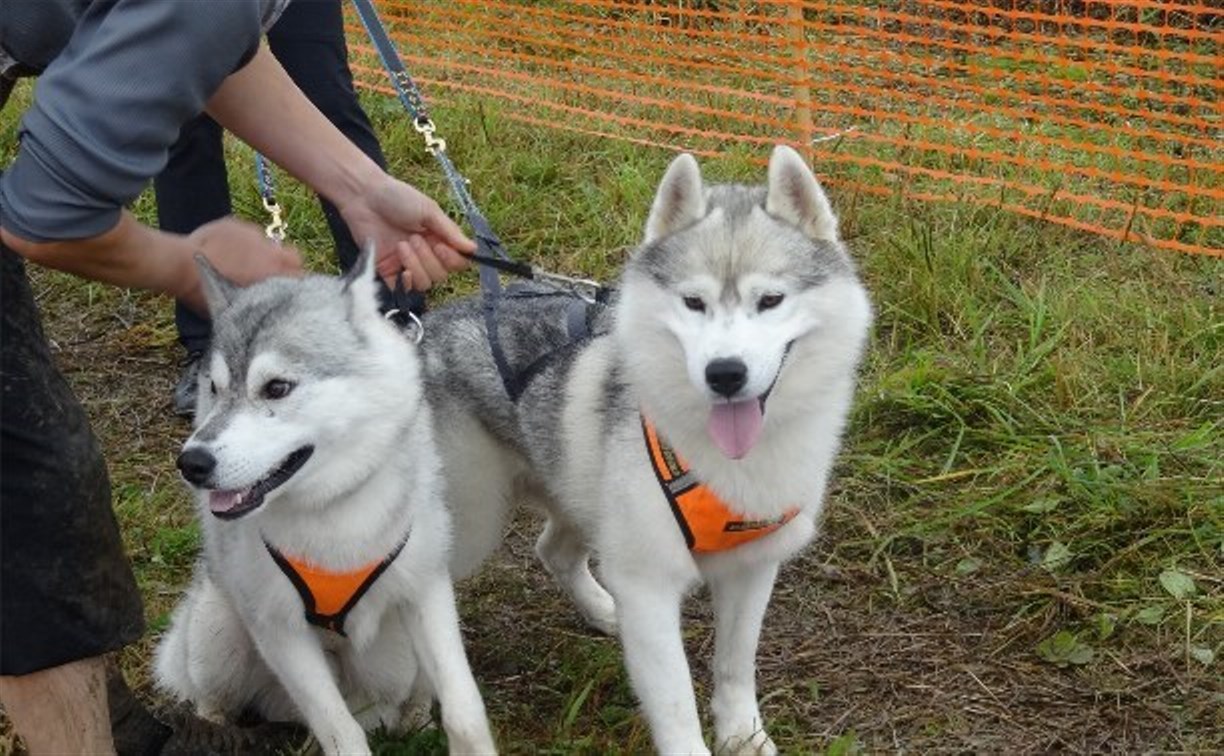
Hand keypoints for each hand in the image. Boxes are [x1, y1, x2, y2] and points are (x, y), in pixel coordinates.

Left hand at [178, 217, 302, 312]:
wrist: (179, 264)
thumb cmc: (204, 292)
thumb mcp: (234, 308)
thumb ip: (256, 304)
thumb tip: (261, 310)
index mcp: (273, 273)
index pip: (302, 277)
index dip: (296, 285)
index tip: (288, 291)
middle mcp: (270, 251)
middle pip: (294, 257)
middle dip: (287, 266)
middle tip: (269, 276)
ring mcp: (253, 234)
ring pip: (270, 243)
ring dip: (263, 253)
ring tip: (244, 262)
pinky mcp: (235, 223)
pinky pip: (248, 232)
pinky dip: (242, 241)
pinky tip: (226, 250)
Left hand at [337, 173, 474, 290]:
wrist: (364, 196)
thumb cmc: (397, 197)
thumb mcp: (428, 210)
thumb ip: (450, 232)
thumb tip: (472, 249)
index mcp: (439, 239)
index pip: (457, 262)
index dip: (452, 260)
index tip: (441, 246)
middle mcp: (426, 254)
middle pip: (441, 275)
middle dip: (429, 259)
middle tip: (414, 238)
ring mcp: (408, 264)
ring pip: (425, 283)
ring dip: (416, 265)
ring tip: (402, 244)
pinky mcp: (388, 271)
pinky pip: (404, 289)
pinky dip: (406, 282)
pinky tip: (401, 268)